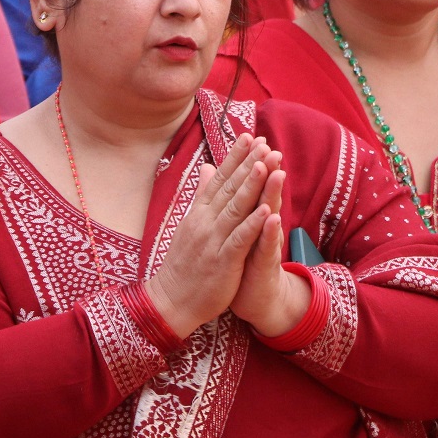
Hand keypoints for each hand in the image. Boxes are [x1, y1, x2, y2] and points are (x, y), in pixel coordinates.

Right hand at [145, 135, 277, 337]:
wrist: (171, 300)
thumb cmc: (184, 264)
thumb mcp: (191, 225)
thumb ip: (202, 196)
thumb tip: (208, 169)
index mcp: (199, 213)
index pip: (219, 179)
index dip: (235, 158)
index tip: (248, 136)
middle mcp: (205, 222)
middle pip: (229, 188)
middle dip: (247, 164)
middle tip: (263, 141)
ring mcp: (213, 241)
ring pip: (235, 208)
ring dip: (252, 185)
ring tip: (266, 163)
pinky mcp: (222, 261)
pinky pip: (239, 240)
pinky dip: (252, 224)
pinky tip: (265, 209)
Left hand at [229, 153, 313, 336]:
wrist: (255, 297)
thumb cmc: (242, 259)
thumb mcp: (233, 227)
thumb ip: (231, 200)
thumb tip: (223, 173)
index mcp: (248, 215)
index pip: (249, 185)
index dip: (249, 163)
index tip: (249, 137)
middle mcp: (261, 226)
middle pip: (264, 193)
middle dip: (266, 170)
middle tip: (270, 146)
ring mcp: (265, 244)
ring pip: (270, 215)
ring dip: (274, 194)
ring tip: (277, 172)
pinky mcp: (265, 264)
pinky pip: (267, 247)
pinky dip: (269, 232)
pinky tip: (272, 218)